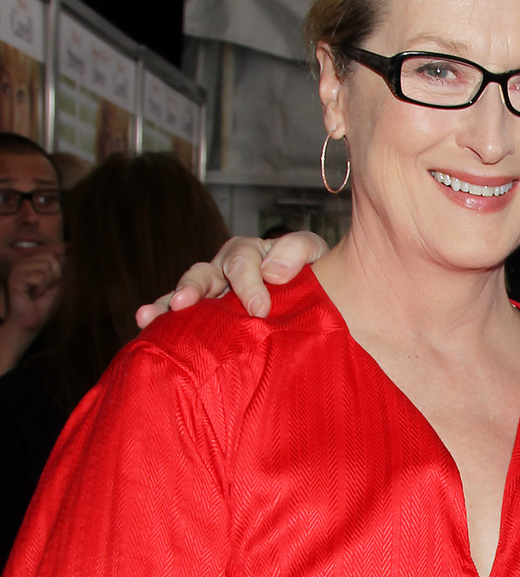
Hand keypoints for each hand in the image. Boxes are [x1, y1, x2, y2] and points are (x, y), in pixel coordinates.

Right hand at [3, 246, 61, 333]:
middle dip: (53, 277)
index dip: (56, 272)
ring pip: (45, 267)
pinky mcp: (15, 278)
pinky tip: (30, 296)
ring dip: (46, 285)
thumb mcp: (55, 284)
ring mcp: (17, 270)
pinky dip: (40, 290)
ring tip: (35, 293)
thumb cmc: (41, 306)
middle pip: (50, 258)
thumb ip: (58, 268)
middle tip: (41, 290)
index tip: (48, 286)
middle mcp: (21, 263)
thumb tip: (63, 252)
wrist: (30, 322)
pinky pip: (39, 278)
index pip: (51, 255)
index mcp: (29, 263)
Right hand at [135, 229, 323, 327]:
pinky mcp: (206, 317)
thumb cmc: (315, 277)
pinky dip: (161, 319)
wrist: (318, 301)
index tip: (259, 309)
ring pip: (185, 294)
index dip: (248, 285)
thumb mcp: (314, 255)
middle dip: (193, 288)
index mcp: (250, 253)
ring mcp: (212, 293)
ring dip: (166, 305)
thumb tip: (273, 271)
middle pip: (203, 274)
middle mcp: (224, 270)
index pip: (243, 263)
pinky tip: (143, 325)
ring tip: (148, 316)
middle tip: (183, 304)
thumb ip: (297, 251)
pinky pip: (179, 317)